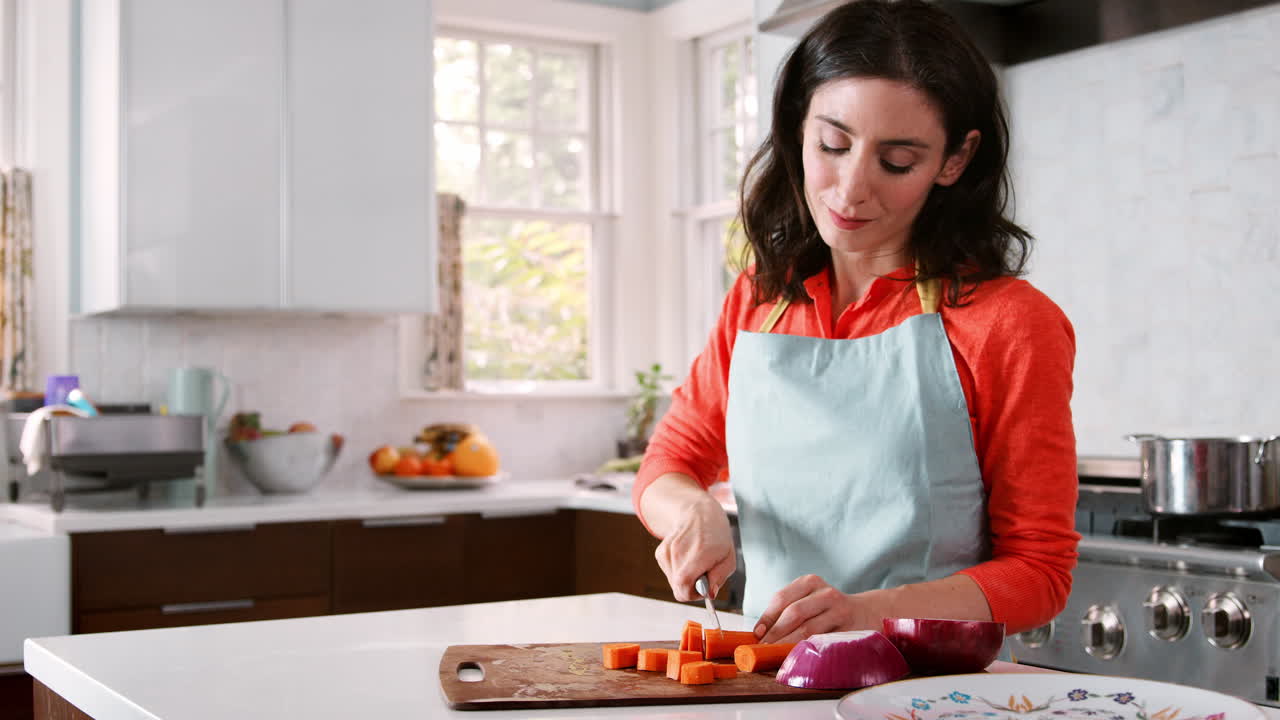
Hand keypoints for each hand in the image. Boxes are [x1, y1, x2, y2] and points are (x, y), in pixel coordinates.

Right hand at [653, 493, 734, 601]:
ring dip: (685, 579)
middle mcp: (678, 552)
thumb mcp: (728, 558)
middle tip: (703, 574)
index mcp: (698, 554)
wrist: (699, 513)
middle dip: (692, 587)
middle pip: (678, 588)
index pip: (684, 589)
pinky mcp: (660, 553)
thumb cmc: (717, 536)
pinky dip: (678, 571)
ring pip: (673, 582)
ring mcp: (667, 552)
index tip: (705, 587)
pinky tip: (687, 558)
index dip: (694, 594)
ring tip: (696, 563)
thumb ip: (719, 578)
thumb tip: (709, 595)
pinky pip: (669, 574)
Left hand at [755, 574, 877, 642]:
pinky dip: (808, 651)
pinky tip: (798, 658)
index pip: (782, 598)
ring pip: (809, 630)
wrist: (866, 612)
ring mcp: (840, 611)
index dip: (766, 617)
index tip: (757, 634)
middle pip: (794, 613)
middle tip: (763, 649)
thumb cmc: (827, 609)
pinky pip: (824, 643)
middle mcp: (826, 593)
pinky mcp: (849, 630)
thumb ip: (787, 610)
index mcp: (810, 582)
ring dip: (788, 644)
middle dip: (776, 633)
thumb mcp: (809, 599)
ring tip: (776, 654)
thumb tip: (759, 633)